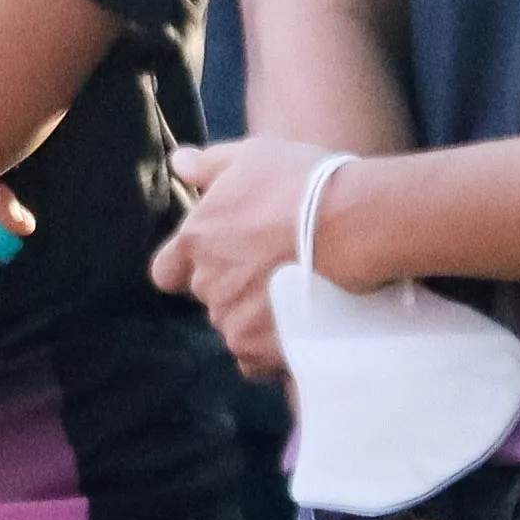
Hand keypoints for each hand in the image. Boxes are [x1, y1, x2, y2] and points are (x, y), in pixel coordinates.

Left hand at [159, 135, 346, 383]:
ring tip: (299, 302)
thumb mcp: (253, 156)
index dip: (188, 270)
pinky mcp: (263, 350)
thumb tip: (177, 163)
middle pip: (211, 298)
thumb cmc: (302, 183)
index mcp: (196, 242)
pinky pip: (257, 362)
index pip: (167, 272)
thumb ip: (209, 166)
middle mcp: (208, 285)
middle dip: (235, 289)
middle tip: (277, 272)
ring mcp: (233, 321)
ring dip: (257, 321)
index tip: (217, 262)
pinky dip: (272, 353)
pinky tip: (301, 335)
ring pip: (235, 329)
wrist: (352, 225)